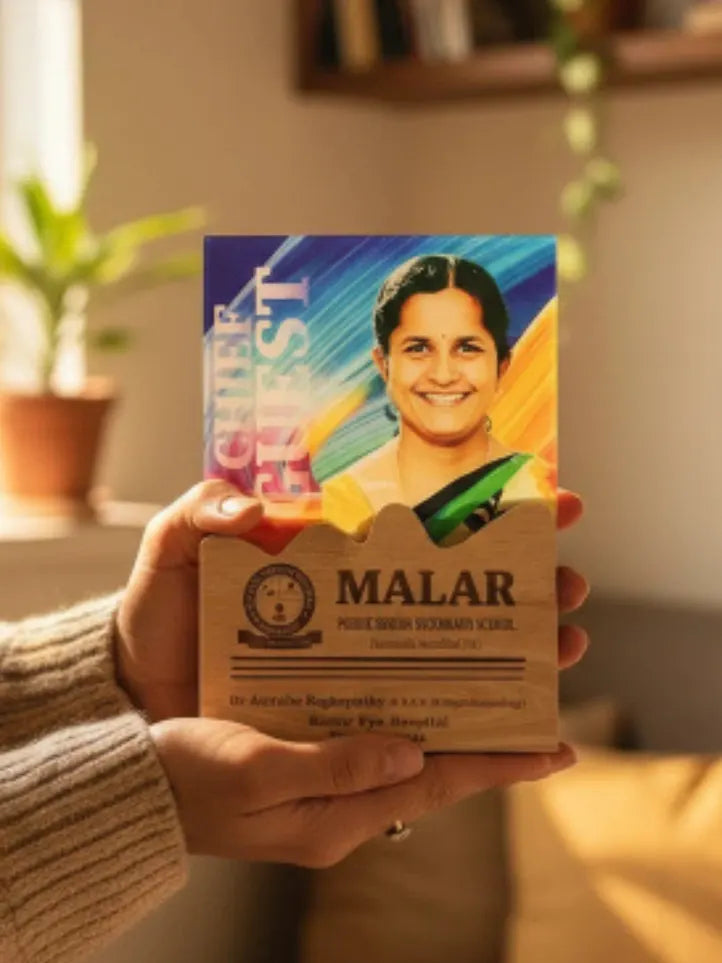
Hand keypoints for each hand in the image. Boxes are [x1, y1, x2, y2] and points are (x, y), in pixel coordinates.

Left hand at [114, 482, 589, 721]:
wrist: (134, 700)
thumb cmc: (159, 620)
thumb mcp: (171, 556)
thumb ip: (199, 516)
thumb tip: (253, 509)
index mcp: (334, 556)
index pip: (424, 523)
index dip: (492, 508)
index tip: (554, 498)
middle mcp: (359, 606)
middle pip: (461, 589)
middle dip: (528, 586)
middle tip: (572, 589)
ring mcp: (358, 662)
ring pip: (458, 654)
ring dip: (523, 651)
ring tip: (566, 647)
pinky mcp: (348, 716)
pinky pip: (424, 718)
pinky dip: (479, 724)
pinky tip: (526, 730)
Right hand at [151, 716, 575, 864]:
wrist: (135, 791)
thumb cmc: (187, 781)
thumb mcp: (256, 772)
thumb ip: (334, 766)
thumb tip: (411, 751)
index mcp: (340, 817)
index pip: (439, 786)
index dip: (501, 767)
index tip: (559, 749)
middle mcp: (345, 805)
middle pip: (435, 767)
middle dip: (490, 739)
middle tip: (537, 697)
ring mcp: (327, 785)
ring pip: (408, 751)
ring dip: (452, 723)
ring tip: (494, 685)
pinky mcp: (307, 763)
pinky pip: (371, 741)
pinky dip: (402, 715)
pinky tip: (412, 684)